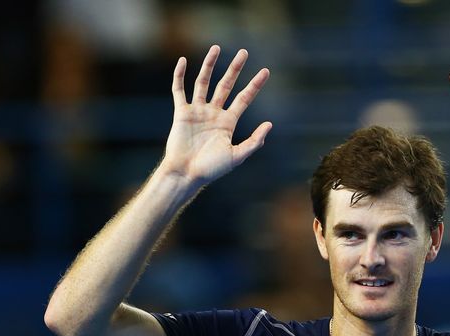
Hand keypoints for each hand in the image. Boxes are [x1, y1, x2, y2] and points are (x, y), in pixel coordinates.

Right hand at [160, 45, 271, 187]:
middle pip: (226, 85)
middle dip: (235, 69)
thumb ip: (254, 141)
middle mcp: (214, 113)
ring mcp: (197, 111)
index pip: (244, 98)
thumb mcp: (237, 156)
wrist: (187, 174)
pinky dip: (180, 75)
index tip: (265, 71)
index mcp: (228, 122)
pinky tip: (183, 61)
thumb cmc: (212, 169)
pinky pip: (179, 90)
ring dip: (209, 65)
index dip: (255, 85)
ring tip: (216, 48)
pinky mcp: (181, 112)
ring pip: (204, 82)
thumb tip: (270, 124)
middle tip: (244, 52)